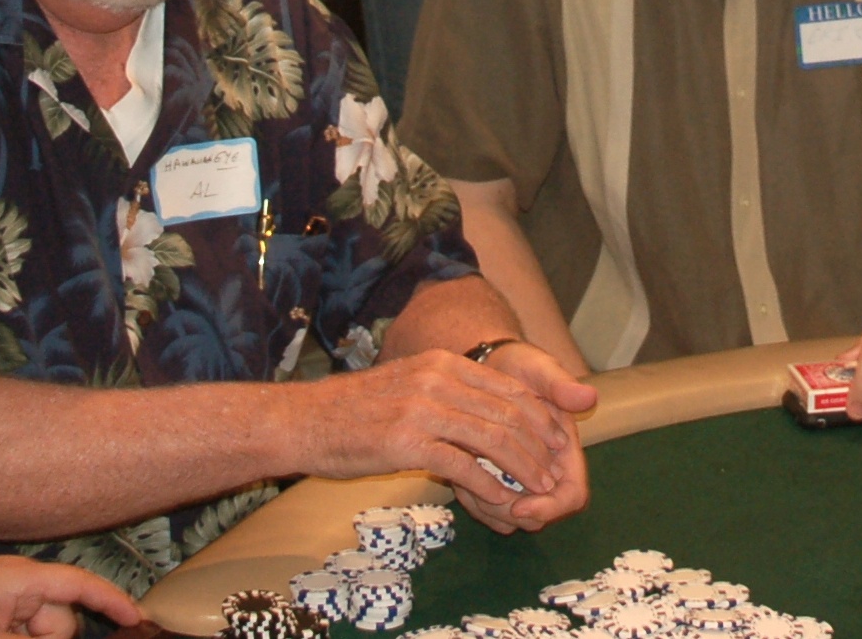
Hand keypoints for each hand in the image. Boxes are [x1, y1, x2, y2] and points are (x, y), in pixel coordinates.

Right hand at [294, 346, 583, 531]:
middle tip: (555, 471)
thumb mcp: (407, 383)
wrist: (303, 420)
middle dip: (538, 445)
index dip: (539, 416)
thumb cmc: (354, 409)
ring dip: (522, 468)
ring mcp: (423, 409)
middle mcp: (438, 379)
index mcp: (443, 363)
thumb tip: (486, 412)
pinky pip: (462, 465)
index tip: (557, 439)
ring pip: (492, 439)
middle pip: (507, 413)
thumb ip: (446, 392)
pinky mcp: (407, 443)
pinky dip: (487, 485)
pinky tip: (500, 499)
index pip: (508, 387)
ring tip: (537, 489)